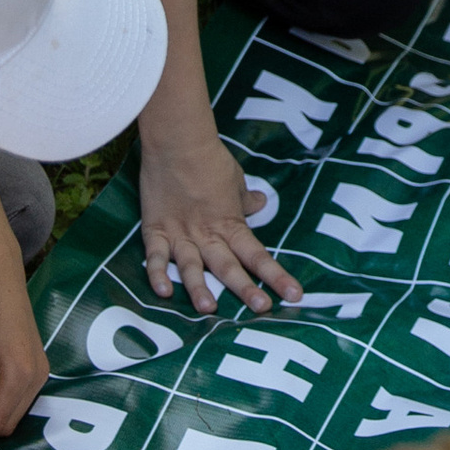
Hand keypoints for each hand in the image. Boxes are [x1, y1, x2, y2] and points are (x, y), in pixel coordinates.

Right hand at [138, 133, 301, 319]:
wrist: (178, 140)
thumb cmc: (210, 158)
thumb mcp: (236, 179)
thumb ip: (245, 199)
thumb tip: (260, 203)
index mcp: (231, 224)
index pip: (258, 256)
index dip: (276, 276)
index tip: (294, 295)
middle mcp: (207, 234)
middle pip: (229, 266)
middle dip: (246, 290)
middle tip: (262, 309)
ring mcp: (180, 234)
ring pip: (191, 266)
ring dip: (200, 288)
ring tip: (208, 308)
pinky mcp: (155, 229)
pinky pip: (155, 256)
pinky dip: (156, 273)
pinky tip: (162, 292)